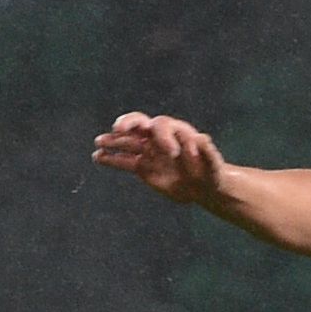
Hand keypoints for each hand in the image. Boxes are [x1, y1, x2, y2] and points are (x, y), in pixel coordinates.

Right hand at [90, 111, 222, 205]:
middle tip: (119, 129)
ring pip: (128, 142)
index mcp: (176, 132)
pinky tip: (98, 157)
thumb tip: (203, 138)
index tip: (171, 154)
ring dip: (113, 141)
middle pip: (140, 124)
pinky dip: (111, 159)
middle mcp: (160, 138)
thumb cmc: (212, 173)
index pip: (162, 126)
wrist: (204, 187)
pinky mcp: (142, 167)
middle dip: (129, 124)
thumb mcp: (213, 164)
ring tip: (99, 142)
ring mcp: (149, 151)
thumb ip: (208, 152)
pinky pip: (124, 161)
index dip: (163, 137)